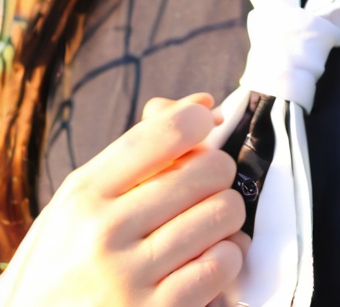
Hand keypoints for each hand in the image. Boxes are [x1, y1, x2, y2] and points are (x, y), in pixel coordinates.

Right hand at [0, 93, 246, 306]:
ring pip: (222, 214)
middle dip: (217, 173)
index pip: (162, 134)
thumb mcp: (82, 200)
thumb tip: (203, 104)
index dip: (196, 120)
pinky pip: (220, 265)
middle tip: (206, 186)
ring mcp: (128, 280)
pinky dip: (226, 258)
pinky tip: (207, 261)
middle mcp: (104, 234)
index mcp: (85, 195)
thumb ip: (138, 150)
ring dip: (226, 218)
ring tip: (208, 225)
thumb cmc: (68, 259)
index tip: (204, 124)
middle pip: (206, 171)